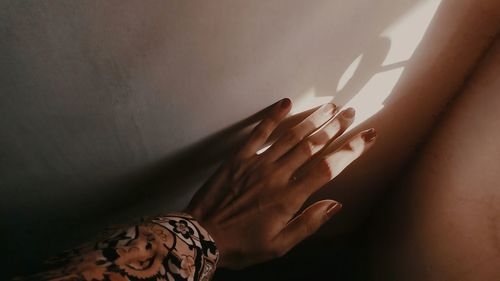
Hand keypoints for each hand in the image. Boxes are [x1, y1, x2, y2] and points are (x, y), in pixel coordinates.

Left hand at [185, 98, 376, 268]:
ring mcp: (256, 164)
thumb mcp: (279, 245)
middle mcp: (277, 175)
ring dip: (312, 119)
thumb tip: (335, 204)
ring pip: (290, 136)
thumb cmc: (242, 244)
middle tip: (351, 112)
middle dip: (335, 127)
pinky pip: (258, 133)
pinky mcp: (238, 158)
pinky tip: (285, 103)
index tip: (368, 136)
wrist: (202, 236)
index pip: (328, 168)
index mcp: (289, 198)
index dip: (351, 151)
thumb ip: (308, 223)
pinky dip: (272, 117)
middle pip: (312, 145)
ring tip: (330, 106)